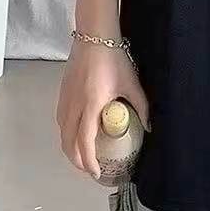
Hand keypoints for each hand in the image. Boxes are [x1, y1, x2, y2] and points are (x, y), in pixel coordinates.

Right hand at [56, 39, 149, 179]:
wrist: (94, 37)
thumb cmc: (114, 59)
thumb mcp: (131, 83)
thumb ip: (141, 106)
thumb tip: (149, 127)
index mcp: (91, 105)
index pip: (85, 142)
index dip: (89, 162)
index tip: (97, 173)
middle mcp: (74, 105)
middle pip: (68, 143)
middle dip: (78, 161)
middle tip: (91, 169)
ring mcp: (65, 99)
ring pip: (62, 133)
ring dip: (70, 149)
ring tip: (83, 156)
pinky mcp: (62, 93)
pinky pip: (61, 121)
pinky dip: (67, 134)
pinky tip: (77, 135)